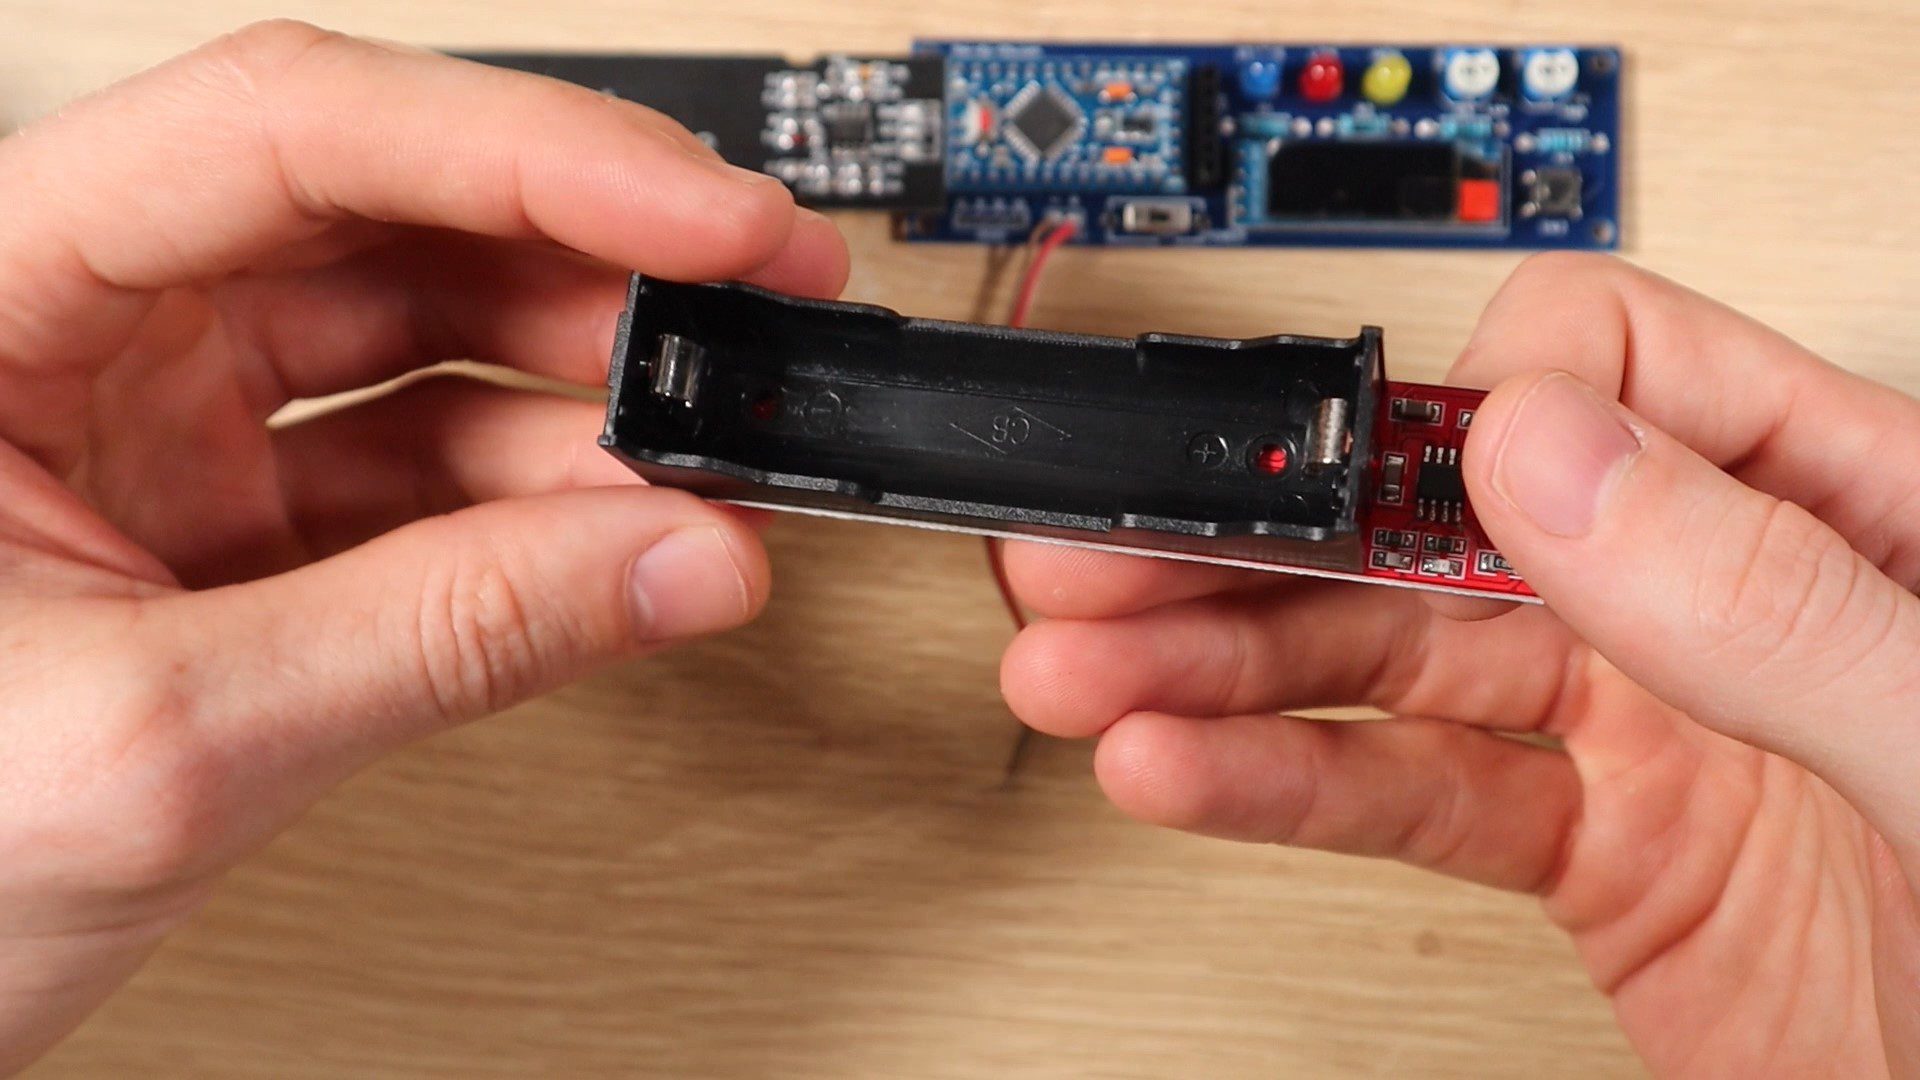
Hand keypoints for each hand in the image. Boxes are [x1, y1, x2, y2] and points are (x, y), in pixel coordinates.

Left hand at [0, 21, 846, 1070]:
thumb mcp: (164, 739)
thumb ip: (443, 635)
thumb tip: (672, 556)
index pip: (289, 137)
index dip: (525, 156)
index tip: (699, 219)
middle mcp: (78, 329)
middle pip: (381, 211)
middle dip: (590, 251)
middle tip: (752, 297)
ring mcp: (154, 423)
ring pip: (420, 335)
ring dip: (584, 386)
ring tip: (709, 449)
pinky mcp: (222, 519)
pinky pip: (419, 466)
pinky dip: (543, 497)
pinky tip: (633, 526)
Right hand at [999, 254, 1919, 1076]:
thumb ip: (1764, 590)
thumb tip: (1550, 453)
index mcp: (1839, 506)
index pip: (1593, 374)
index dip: (1445, 419)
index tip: (1327, 488)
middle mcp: (1722, 598)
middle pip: (1438, 529)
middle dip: (1255, 546)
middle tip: (1104, 564)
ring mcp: (1653, 731)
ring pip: (1391, 665)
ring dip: (1222, 668)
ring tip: (1087, 677)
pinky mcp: (1601, 859)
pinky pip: (1414, 797)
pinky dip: (1285, 786)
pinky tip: (1186, 769)